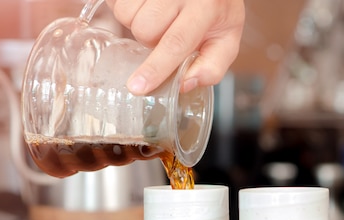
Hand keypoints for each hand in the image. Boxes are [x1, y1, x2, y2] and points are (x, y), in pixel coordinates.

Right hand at [104, 0, 244, 94]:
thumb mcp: (226, 39)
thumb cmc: (216, 11)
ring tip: (157, 18)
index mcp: (206, 7)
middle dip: (150, 41)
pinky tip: (146, 7)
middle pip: (145, 30)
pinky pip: (117, 2)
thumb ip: (211, 67)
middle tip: (166, 33)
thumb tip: (184, 85)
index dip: (156, 68)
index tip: (138, 87)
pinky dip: (127, 9)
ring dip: (136, 24)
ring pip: (126, 15)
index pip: (176, 42)